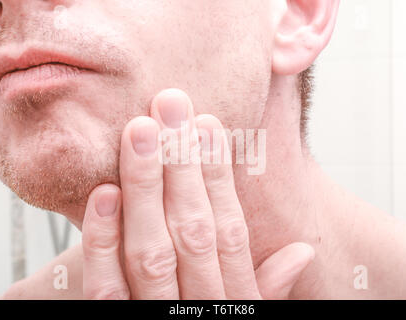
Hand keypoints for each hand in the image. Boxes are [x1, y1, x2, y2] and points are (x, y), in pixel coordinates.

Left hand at [81, 89, 314, 299]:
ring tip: (140, 130)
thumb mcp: (248, 317)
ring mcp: (156, 317)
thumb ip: (267, 288)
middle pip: (191, 229)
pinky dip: (103, 241)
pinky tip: (104, 193)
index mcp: (233, 301)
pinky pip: (107, 288)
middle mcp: (198, 307)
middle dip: (180, 164)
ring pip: (151, 249)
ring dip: (145, 187)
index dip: (219, 177)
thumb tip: (302, 252)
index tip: (208, 127)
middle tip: (169, 106)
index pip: (230, 230)